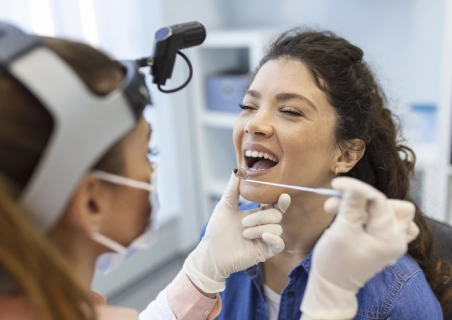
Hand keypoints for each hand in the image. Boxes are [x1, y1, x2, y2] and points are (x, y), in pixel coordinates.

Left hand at [183, 172, 290, 292]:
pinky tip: (263, 236)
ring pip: (277, 228)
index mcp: (256, 214)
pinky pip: (279, 244)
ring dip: (260, 229)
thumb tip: (238, 170)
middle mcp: (263, 226)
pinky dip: (274, 239)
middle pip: (276, 215)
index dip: (281, 200)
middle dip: (262, 216)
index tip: (282, 195)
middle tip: (244, 222)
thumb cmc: (217, 230)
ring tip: (244, 233)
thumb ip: (233, 188)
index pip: (274, 205)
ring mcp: (265, 239)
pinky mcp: (265, 252)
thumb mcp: (225, 205)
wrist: (211, 252)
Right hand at [300, 177, 418, 319]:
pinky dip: (368, 214)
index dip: (357, 189)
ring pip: (387, 210)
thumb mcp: (341, 232)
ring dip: (364, 205)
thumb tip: (355, 186)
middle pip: (389, 204)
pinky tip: (350, 216)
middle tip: (338, 200)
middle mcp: (397, 239)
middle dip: (362, 198)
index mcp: (390, 238)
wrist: (332, 286)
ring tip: (337, 209)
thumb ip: (351, 207)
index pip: (379, 201)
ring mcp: (391, 240)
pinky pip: (383, 220)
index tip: (335, 184)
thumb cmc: (335, 263)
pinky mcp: (383, 240)